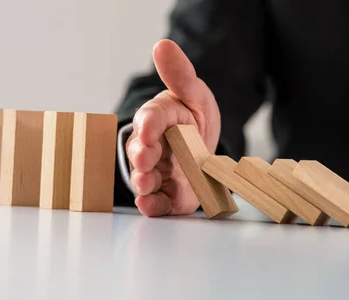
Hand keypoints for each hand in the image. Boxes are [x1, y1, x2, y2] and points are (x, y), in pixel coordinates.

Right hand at [126, 39, 220, 216]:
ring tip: (146, 182)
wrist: (206, 148)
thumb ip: (180, 76)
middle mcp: (153, 147)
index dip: (149, 124)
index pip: (151, 118)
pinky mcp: (169, 195)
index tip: (148, 129)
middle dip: (142, 155)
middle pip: (141, 152)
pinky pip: (158, 202)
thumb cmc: (194, 119)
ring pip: (145, 179)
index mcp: (158, 119)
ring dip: (144, 182)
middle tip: (146, 157)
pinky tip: (150, 205)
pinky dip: (153, 206)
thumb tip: (163, 45)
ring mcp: (159, 172)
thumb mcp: (194, 94)